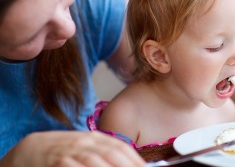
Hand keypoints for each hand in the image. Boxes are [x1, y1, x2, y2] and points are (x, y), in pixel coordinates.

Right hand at [1, 131, 145, 166]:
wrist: (31, 149)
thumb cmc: (64, 151)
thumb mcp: (86, 147)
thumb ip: (105, 153)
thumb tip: (131, 163)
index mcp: (95, 138)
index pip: (121, 147)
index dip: (136, 160)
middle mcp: (86, 142)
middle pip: (112, 155)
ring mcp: (71, 152)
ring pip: (96, 162)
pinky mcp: (58, 162)